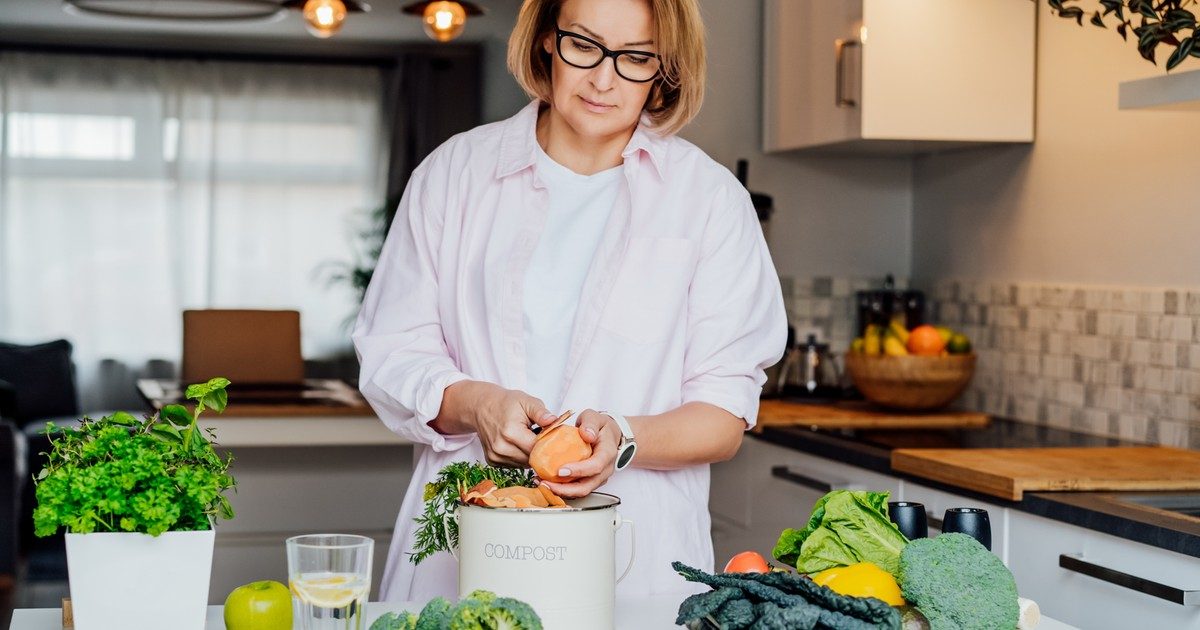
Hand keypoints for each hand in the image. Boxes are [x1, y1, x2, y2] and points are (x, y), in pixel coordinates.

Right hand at [438, 381, 557, 466]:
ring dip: (530, 455)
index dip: (548, 445)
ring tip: (528, 439)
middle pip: (531, 459)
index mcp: (510, 432)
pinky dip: (520, 457)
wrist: (481, 407)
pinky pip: (514, 465)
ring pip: (523, 464)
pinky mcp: (492, 461)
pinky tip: (518, 444)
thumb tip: (554, 421)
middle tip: (542, 437)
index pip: (537, 448)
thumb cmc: (506, 403)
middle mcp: (501, 448)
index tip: (554, 438)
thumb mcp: (526, 401)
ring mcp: (495, 456)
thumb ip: (541, 413)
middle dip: (540, 451)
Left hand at [539, 410, 620, 497]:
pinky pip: (576, 488)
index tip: (560, 470)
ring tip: (542, 483)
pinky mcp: (589, 481)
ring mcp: (598, 478)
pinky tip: (546, 482)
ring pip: (580, 491)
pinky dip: (561, 488)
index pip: (595, 466)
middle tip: (545, 483)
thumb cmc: (600, 426)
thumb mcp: (595, 417)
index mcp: (607, 453)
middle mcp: (605, 470)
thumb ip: (590, 423)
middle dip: (565, 489)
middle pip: (587, 486)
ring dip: (560, 491)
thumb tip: (587, 434)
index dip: (579, 471)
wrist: (608, 435)